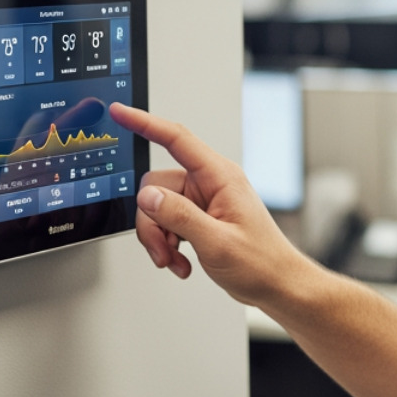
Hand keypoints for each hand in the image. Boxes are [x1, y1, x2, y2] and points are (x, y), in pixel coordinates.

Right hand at [110, 102, 310, 305]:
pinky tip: (182, 262)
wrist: (276, 284)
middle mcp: (210, 184)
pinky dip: (168, 245)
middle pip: (156, 187)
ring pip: (157, 208)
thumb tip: (148, 197)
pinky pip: (167, 222)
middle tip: (163, 251)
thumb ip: (179, 216)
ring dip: (160, 239)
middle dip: (153, 222)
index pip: (177, 139)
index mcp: (220, 177)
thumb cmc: (261, 262)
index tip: (120, 112)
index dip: (145, 122)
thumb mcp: (216, 242)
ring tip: (175, 261)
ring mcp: (203, 201)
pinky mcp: (198, 218)